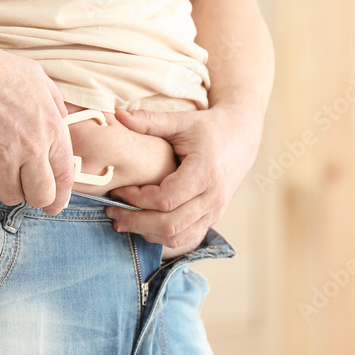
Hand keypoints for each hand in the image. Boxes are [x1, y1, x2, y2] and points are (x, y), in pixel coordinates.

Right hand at [0, 39, 75, 214]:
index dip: (61, 197)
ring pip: (10, 196)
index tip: (54, 205)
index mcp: (51, 130)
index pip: (65, 177)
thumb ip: (55, 103)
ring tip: (0, 168)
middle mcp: (31, 149)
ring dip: (6, 187)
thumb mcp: (40, 79)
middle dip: (35, 199)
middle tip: (27, 193)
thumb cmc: (0, 71)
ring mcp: (3, 157)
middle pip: (40, 197)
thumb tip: (63, 118)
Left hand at [104, 105, 263, 256]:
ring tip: (122, 221)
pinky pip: (185, 239)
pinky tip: (143, 226)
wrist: (241, 137)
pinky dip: (161, 238)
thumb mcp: (181, 121)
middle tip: (112, 212)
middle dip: (136, 222)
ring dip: (146, 233)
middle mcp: (212, 197)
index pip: (165, 199)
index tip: (118, 190)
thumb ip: (149, 121)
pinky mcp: (212, 218)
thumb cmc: (208, 128)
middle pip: (169, 225)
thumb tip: (117, 115)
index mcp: (205, 173)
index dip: (137, 199)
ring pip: (177, 237)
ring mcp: (214, 211)